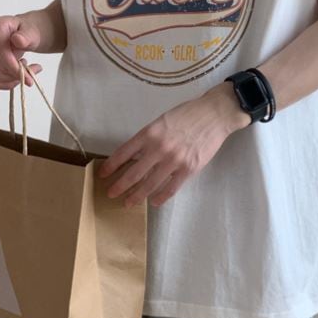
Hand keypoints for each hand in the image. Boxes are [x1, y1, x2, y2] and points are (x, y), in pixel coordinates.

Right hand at [0, 15, 42, 88]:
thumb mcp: (32, 32)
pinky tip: (15, 78)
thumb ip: (27, 36)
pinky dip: (5, 85)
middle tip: (33, 71)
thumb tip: (18, 40)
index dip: (16, 69)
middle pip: (0, 68)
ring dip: (14, 79)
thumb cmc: (26, 33)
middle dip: (19, 75)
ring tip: (25, 69)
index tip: (30, 78)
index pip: (2, 54)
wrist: (21, 34)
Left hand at [98, 82, 250, 207]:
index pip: (124, 152)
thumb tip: (134, 156)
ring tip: (128, 202)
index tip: (104, 174)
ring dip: (137, 195)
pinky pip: (171, 188)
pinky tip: (153, 202)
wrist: (214, 115)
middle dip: (120, 186)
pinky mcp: (189, 169)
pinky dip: (160, 197)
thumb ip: (149, 138)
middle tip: (111, 194)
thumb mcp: (162, 121)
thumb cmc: (187, 115)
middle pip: (134, 173)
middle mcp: (159, 147)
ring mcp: (174, 160)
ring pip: (150, 184)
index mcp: (150, 133)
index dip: (112, 165)